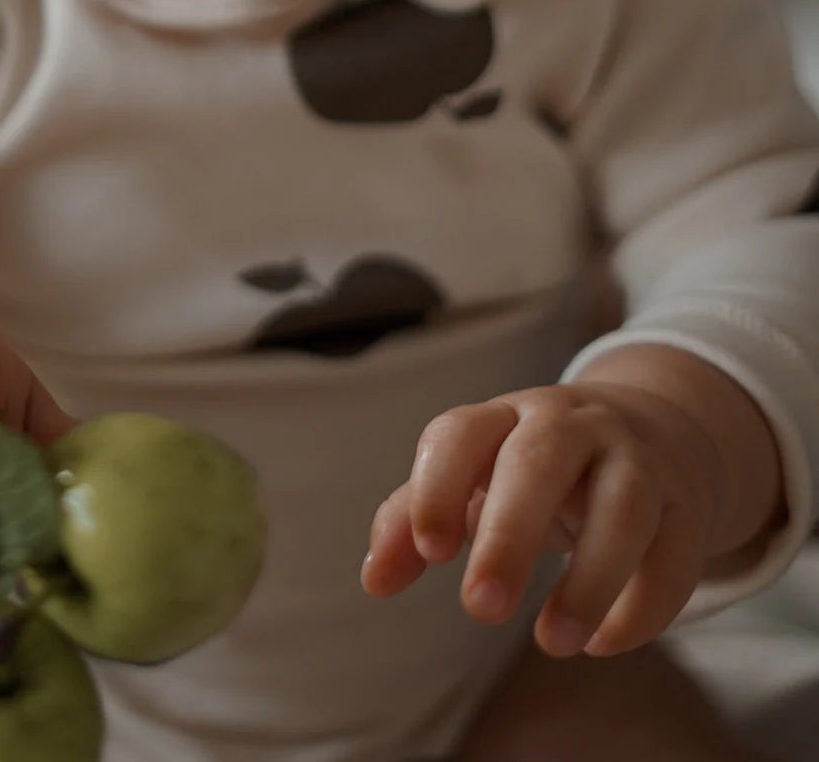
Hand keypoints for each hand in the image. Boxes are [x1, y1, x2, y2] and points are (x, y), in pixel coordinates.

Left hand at [361, 380, 724, 658]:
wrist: (654, 431)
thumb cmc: (535, 467)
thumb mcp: (476, 476)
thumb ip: (416, 520)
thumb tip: (375, 579)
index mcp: (505, 417)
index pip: (461, 433)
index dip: (438, 486)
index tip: (430, 552)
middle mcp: (571, 425)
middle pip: (539, 462)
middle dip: (508, 535)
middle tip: (480, 608)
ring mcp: (634, 459)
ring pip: (621, 508)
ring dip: (588, 581)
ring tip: (553, 643)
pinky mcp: (685, 504)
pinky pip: (675, 553)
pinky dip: (643, 606)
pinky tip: (603, 642)